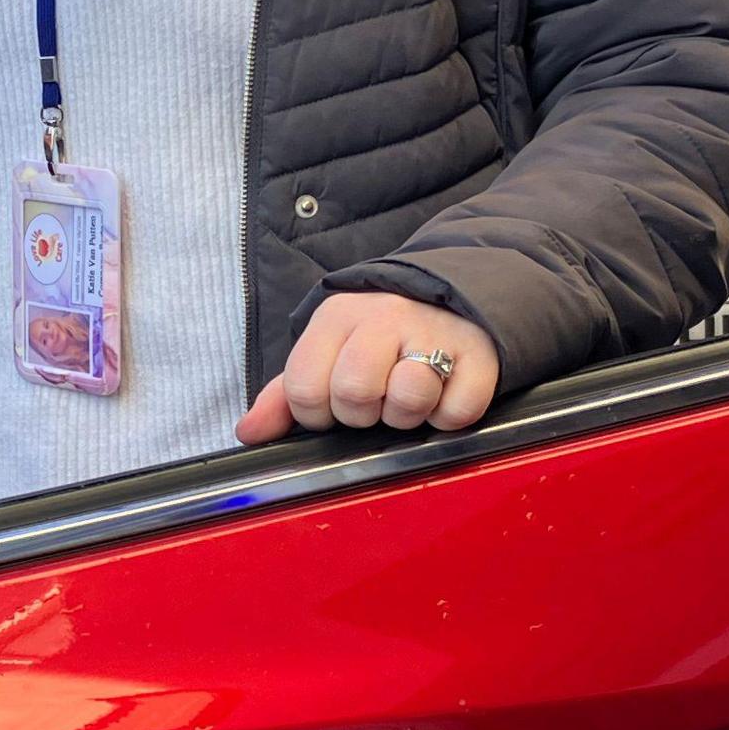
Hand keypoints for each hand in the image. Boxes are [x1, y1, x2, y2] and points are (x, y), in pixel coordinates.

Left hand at [238, 294, 499, 443]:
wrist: (452, 298)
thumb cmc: (379, 339)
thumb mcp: (327, 353)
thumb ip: (285, 395)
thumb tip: (249, 431)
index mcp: (337, 317)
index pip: (305, 388)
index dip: (318, 413)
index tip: (335, 403)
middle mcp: (384, 317)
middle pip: (354, 393)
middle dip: (363, 413)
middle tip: (378, 399)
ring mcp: (434, 333)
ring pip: (408, 399)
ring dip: (408, 414)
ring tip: (411, 395)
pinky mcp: (479, 355)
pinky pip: (456, 412)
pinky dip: (449, 416)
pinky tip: (444, 393)